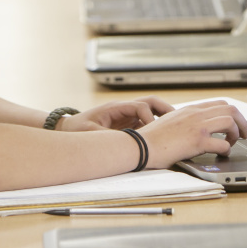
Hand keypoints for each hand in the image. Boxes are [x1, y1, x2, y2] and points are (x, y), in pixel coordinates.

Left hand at [57, 96, 173, 131]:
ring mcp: (127, 115)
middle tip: (177, 120)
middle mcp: (124, 109)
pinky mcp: (128, 123)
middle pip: (150, 102)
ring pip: (151, 111)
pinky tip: (164, 137)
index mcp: (116, 108)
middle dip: (165, 110)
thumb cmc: (78, 129)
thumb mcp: (90, 134)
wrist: (69, 128)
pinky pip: (146, 122)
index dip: (149, 117)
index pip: (140, 106)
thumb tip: (121, 144)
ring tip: (176, 127)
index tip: (153, 130)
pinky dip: (156, 127)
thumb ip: (106, 138)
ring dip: (163, 117)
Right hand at [137, 100, 246, 168]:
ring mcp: (197, 127)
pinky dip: (226, 149)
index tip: (235, 124)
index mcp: (190, 109)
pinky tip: (221, 154)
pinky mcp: (197, 142)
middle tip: (243, 134)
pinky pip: (222, 144)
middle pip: (230, 110)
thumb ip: (185, 121)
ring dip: (236, 133)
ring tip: (232, 143)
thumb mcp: (171, 121)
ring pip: (230, 122)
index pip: (220, 104)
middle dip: (241, 122)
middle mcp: (196, 114)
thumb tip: (198, 128)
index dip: (233, 114)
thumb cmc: (152, 138)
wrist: (141, 145)